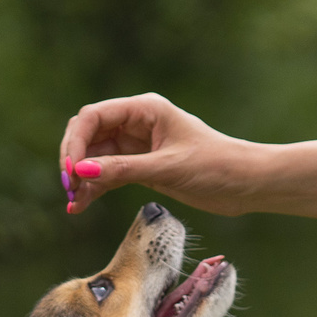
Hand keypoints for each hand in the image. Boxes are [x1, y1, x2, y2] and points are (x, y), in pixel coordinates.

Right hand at [57, 93, 256, 215]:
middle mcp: (137, 123)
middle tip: (70, 187)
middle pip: (89, 134)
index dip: (76, 141)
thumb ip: (123, 169)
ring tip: (74, 203)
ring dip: (82, 177)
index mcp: (145, 110)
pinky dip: (94, 187)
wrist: (246, 183)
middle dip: (74, 159)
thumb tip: (81, 171)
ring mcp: (137, 144)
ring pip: (95, 156)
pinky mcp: (141, 165)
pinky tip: (80, 206)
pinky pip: (108, 173)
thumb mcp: (168, 168)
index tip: (71, 171)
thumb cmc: (216, 166)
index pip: (94, 116)